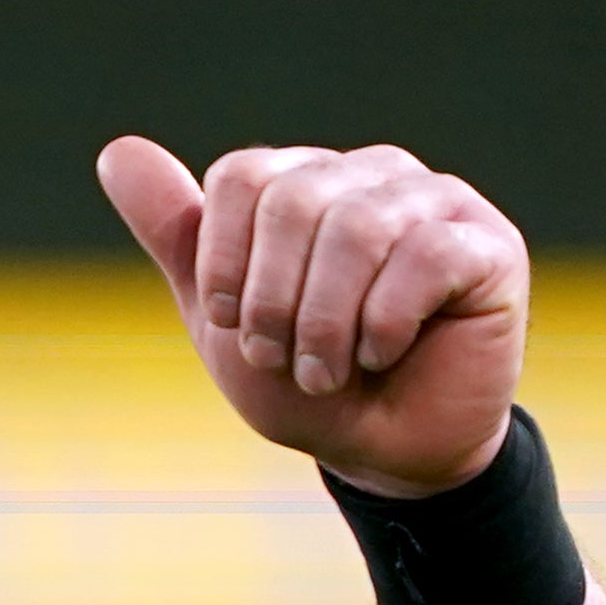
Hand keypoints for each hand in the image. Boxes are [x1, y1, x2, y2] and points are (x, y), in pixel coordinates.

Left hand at [96, 137, 527, 497]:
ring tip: (330, 372)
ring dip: (326, 325)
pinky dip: (385, 326)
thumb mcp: (223, 317)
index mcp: (306, 181)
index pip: (243, 177)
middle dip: (274, 304)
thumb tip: (117, 152)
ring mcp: (435, 202)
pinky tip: (384, 355)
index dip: (227, 265)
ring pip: (359, 229)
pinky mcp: (488, 244)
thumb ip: (178, 235)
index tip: (235, 326)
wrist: (385, 453)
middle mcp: (372, 174)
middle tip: (285, 361)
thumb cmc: (308, 383)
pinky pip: (423, 259)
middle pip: (296, 201)